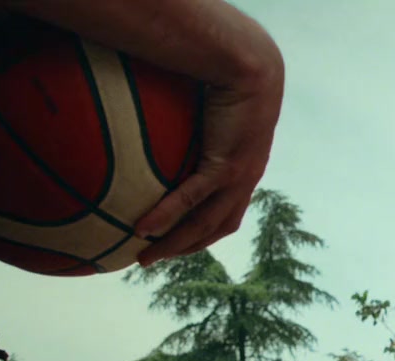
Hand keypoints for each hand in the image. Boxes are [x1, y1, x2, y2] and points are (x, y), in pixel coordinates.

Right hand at [134, 71, 282, 265]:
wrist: (252, 69)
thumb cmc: (228, 82)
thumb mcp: (208, 111)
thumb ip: (187, 128)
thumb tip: (151, 125)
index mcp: (245, 172)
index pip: (224, 216)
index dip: (202, 235)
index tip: (174, 244)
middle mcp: (245, 181)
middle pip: (214, 229)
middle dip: (183, 248)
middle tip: (150, 259)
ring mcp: (238, 177)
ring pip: (204, 223)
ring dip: (173, 244)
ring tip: (142, 257)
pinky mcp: (226, 165)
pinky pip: (192, 198)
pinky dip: (168, 216)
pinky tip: (142, 229)